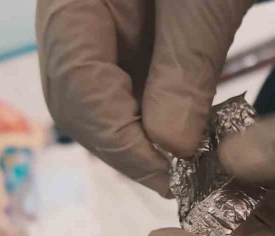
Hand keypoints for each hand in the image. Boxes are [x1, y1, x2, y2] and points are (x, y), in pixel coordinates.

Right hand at [36, 0, 253, 194]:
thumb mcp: (203, 0)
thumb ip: (183, 68)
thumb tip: (171, 149)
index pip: (78, 91)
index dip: (125, 145)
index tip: (177, 178)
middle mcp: (71, 17)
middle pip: (82, 105)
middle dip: (132, 149)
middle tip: (189, 179)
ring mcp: (95, 27)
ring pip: (104, 104)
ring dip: (148, 140)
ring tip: (196, 163)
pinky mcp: (125, 34)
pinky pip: (129, 87)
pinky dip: (161, 117)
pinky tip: (193, 132)